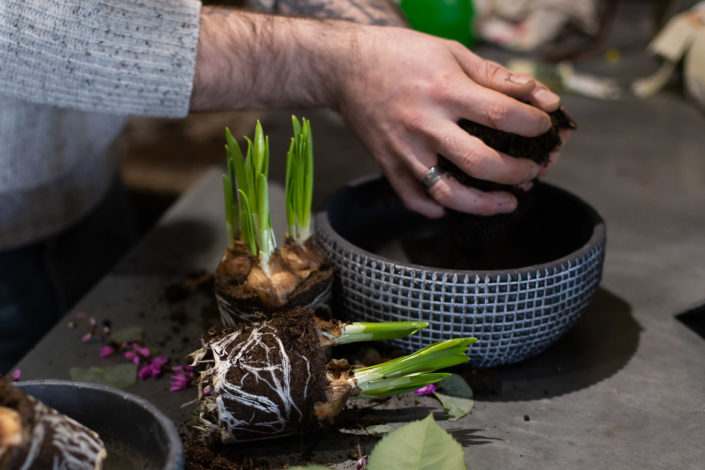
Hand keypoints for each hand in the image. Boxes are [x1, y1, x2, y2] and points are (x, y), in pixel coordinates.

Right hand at [335, 26, 563, 217]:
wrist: (344, 67)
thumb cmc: (400, 55)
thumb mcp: (450, 52)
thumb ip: (494, 76)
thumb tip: (539, 95)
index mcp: (443, 90)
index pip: (499, 113)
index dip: (531, 124)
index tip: (545, 127)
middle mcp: (424, 124)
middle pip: (478, 162)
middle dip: (515, 172)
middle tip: (532, 171)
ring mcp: (404, 150)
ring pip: (446, 192)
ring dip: (482, 204)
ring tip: (507, 203)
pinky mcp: (387, 164)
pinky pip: (412, 198)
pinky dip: (434, 210)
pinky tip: (453, 209)